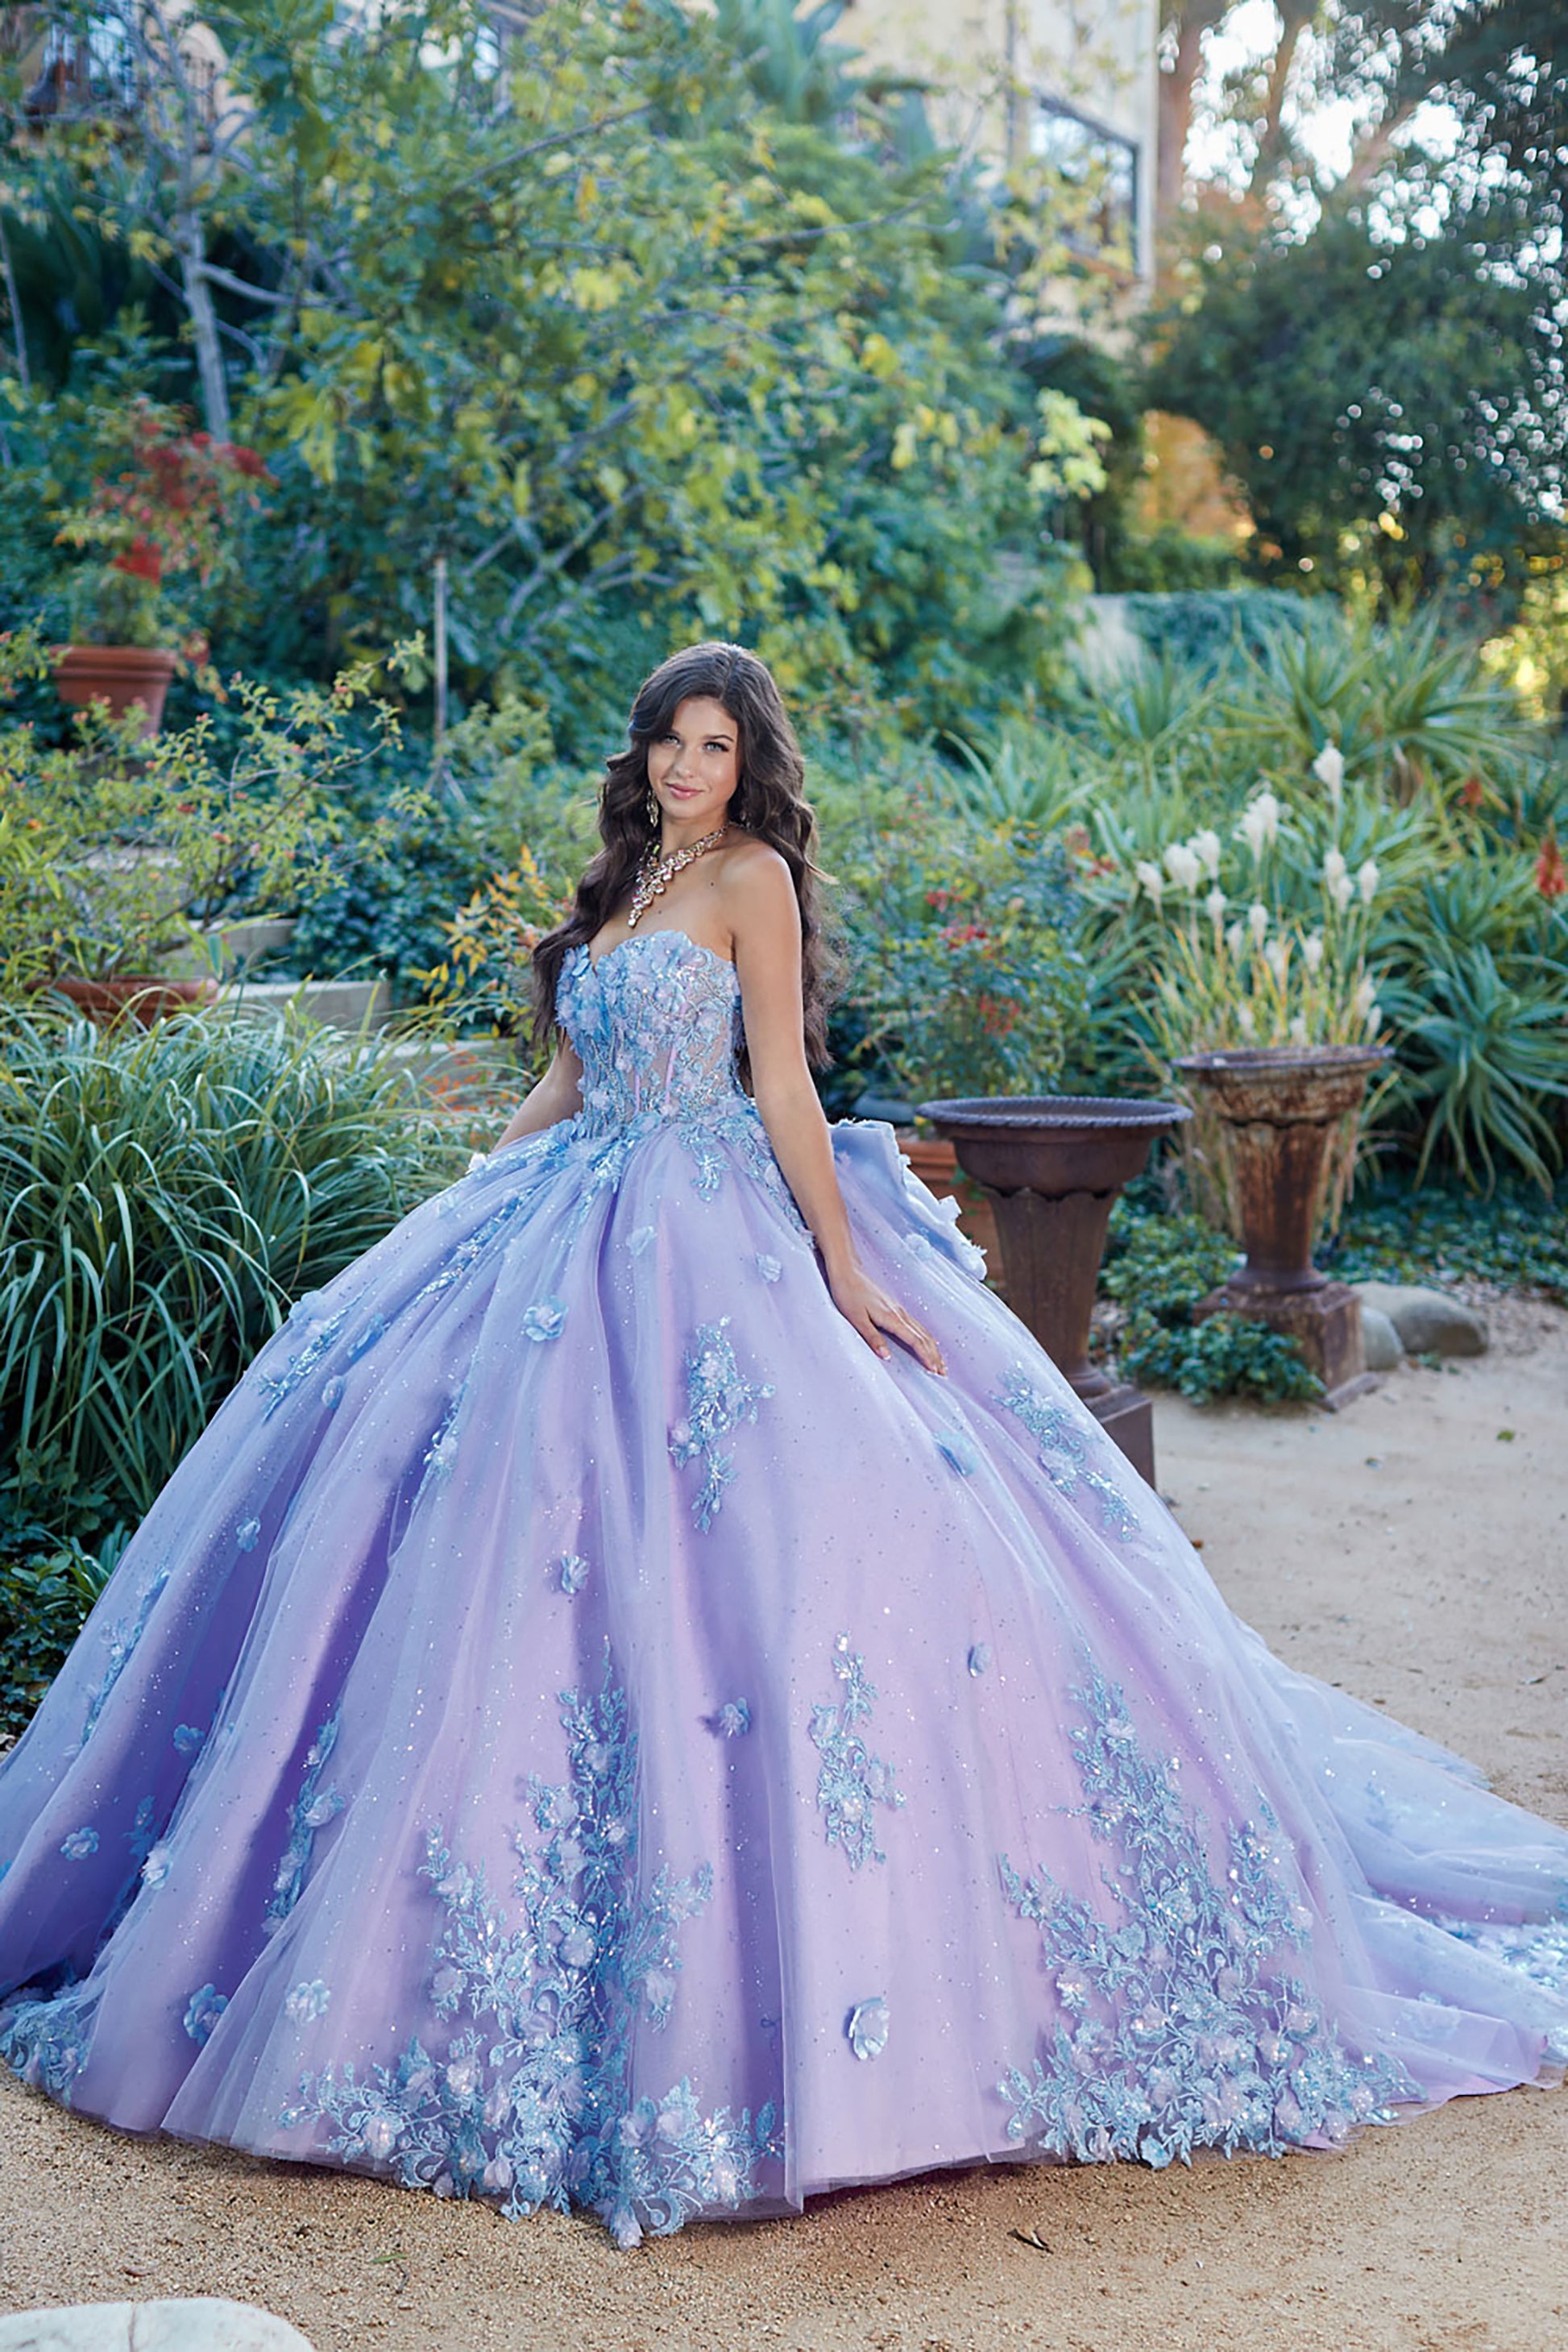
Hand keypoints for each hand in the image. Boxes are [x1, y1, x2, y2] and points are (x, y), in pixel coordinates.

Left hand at [828, 1264, 945, 1374]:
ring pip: (922, 1331)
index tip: (935, 1371)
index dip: (926, 1356)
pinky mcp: (895, 1308)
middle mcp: (900, 1314)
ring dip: (933, 1348)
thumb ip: (872, 1338)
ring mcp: (899, 1310)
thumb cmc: (848, 1295)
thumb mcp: (856, 1319)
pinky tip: (929, 1343)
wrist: (847, 1272)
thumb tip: (886, 1356)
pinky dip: (927, 1338)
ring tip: (941, 1363)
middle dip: (935, 1356)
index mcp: (892, 1318)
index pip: (915, 1341)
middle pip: (924, 1337)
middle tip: (943, 1373)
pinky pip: (917, 1326)